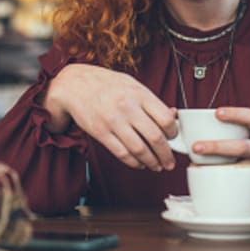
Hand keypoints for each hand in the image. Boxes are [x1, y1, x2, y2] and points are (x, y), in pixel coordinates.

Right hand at [44, 63, 177, 171]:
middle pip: (155, 138)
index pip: (165, 118)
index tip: (174, 138)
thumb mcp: (133, 85)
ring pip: (139, 150)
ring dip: (152, 162)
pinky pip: (122, 154)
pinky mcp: (101, 133)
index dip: (173, 132)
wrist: (75, 85)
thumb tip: (172, 116)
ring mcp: (113, 122)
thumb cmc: (107, 84)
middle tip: (170, 161)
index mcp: (139, 95)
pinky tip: (140, 163)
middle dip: (166, 154)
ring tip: (157, 166)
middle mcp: (128, 108)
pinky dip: (134, 162)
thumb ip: (152, 101)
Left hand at [192, 107, 249, 198]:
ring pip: (242, 169)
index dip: (235, 114)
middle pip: (243, 147)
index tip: (217, 113)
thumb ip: (243, 129)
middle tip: (196, 147)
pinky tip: (212, 184)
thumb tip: (206, 126)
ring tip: (199, 167)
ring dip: (218, 169)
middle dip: (217, 147)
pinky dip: (228, 185)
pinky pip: (246, 186)